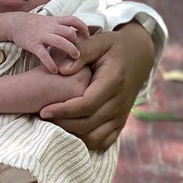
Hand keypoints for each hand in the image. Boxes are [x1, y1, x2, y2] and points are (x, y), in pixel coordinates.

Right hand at [10, 13, 87, 71]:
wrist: (15, 23)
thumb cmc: (34, 24)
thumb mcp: (49, 21)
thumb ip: (61, 26)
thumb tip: (77, 33)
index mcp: (55, 21)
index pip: (73, 20)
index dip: (83, 27)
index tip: (88, 36)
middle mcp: (50, 27)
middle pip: (69, 32)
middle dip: (77, 42)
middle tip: (81, 51)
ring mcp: (42, 35)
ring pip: (60, 41)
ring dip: (70, 50)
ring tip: (75, 59)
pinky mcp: (33, 44)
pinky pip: (44, 54)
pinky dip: (50, 63)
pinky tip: (55, 70)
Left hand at [40, 22, 154, 150]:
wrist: (139, 55)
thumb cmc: (114, 46)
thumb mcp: (100, 41)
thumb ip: (81, 52)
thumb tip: (62, 70)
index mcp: (113, 82)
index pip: (86, 104)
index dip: (63, 110)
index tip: (43, 110)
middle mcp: (120, 102)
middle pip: (88, 124)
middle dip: (62, 124)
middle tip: (43, 116)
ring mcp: (122, 115)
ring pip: (95, 137)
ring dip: (72, 135)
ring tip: (55, 124)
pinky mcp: (121, 122)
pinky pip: (104, 141)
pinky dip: (86, 141)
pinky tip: (71, 131)